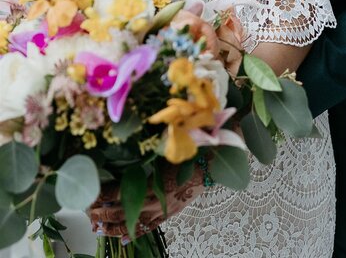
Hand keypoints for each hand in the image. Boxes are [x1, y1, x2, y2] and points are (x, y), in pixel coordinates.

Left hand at [89, 162, 203, 236]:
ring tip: (99, 228)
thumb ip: (143, 164)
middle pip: (123, 211)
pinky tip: (122, 239)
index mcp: (152, 184)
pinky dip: (134, 234)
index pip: (122, 192)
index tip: (93, 194)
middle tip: (90, 213)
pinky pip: (148, 229)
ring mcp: (160, 210)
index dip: (106, 195)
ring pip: (133, 224)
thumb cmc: (183, 159)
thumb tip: (121, 167)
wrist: (204, 170)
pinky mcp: (167, 215)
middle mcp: (155, 200)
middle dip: (104, 213)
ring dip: (114, 227)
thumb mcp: (161, 158)